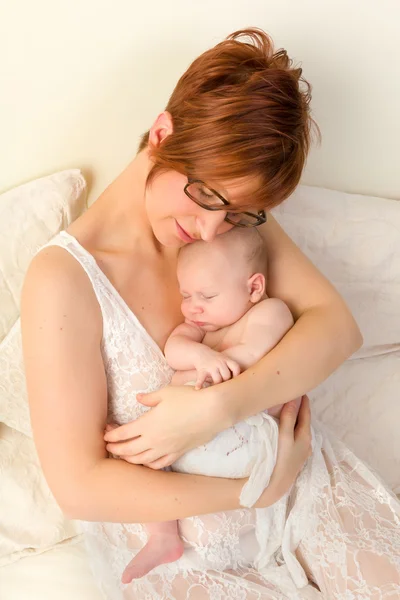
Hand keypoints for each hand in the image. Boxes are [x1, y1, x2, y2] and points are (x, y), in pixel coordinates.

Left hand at [104, 385, 226, 468]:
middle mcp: (154, 439)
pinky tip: (145, 462)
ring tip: (122, 455)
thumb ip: (149, 398)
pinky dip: (148, 465)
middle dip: (115, 449)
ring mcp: (166, 449)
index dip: (111, 434)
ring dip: (128, 459)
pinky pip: (159, 464)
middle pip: (128, 450)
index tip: (105, 433)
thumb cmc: (188, 398)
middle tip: (108, 446)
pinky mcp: (177, 453)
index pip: (123, 433)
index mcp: (148, 423)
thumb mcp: (166, 393)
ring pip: (141, 460)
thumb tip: (138, 398)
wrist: (212, 411)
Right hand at [193, 347, 240, 389]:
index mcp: (226, 360)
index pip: (235, 367)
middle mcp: (219, 362)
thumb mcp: (224, 359)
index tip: (235, 380)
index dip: (237, 375)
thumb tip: (240, 381)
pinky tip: (198, 388)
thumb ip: (231, 368)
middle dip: (225, 382)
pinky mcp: (202, 369)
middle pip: (226, 376)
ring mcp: (211, 366)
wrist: (200, 353)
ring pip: (217, 379)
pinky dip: (199, 383)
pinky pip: (201, 378)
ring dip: (216, 385)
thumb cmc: (215, 360)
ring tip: (215, 390)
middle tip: (224, 387)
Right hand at [255, 395, 311, 507]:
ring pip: (300, 429)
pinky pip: (295, 437)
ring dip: (295, 419)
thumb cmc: (280, 459)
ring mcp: (301, 451)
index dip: (303, 401)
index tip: (300, 389)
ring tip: (288, 409)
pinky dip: (292, 428)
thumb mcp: (284, 436)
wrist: (274, 486)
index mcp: (305, 436)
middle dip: (300, 409)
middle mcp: (306, 443)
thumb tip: (294, 398)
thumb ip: (289, 418)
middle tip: (293, 395)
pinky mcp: (294, 458)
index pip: (306, 413)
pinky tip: (285, 429)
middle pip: (304, 421)